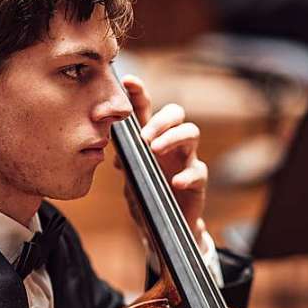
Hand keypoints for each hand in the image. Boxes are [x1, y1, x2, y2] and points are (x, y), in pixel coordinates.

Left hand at [120, 75, 208, 247]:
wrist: (161, 226)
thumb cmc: (145, 193)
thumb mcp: (128, 173)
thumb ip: (122, 156)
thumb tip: (109, 140)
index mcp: (151, 137)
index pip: (146, 109)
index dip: (138, 93)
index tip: (127, 81)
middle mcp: (171, 143)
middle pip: (176, 113)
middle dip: (160, 119)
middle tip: (144, 136)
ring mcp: (185, 160)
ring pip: (191, 132)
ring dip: (172, 137)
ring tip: (155, 150)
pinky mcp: (197, 181)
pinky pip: (198, 172)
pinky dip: (187, 175)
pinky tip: (174, 182)